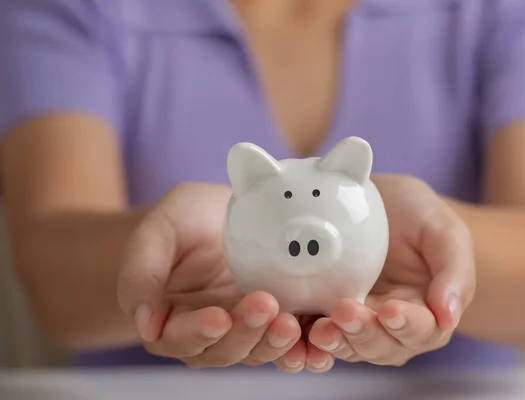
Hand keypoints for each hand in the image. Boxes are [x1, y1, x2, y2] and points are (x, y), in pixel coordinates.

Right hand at [116, 183, 304, 370]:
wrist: (219, 213)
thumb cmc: (183, 220)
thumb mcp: (158, 230)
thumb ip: (142, 273)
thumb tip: (145, 326)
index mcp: (170, 318)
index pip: (178, 337)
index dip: (197, 332)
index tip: (218, 316)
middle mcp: (207, 331)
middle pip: (223, 350)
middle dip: (245, 334)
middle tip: (264, 305)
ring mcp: (244, 327)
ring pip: (257, 350)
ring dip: (275, 343)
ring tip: (290, 322)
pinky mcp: (274, 319)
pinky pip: (289, 342)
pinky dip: (304, 347)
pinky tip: (317, 338)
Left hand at [308, 174, 475, 367]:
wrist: (382, 203)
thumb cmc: (419, 215)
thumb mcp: (444, 231)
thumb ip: (453, 271)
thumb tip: (449, 315)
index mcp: (428, 310)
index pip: (423, 330)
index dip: (408, 325)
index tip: (391, 309)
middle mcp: (393, 325)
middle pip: (383, 345)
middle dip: (365, 333)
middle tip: (346, 312)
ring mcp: (360, 321)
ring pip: (350, 346)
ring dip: (336, 341)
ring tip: (321, 327)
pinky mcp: (328, 312)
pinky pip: (320, 334)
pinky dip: (310, 339)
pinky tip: (298, 332)